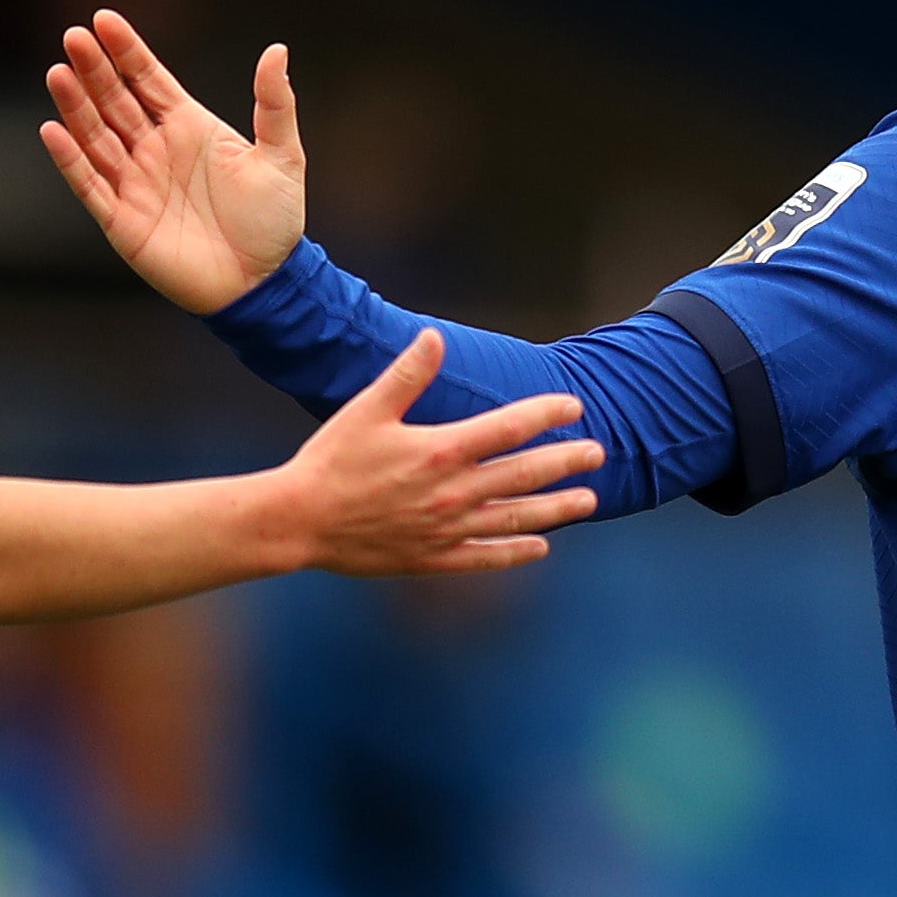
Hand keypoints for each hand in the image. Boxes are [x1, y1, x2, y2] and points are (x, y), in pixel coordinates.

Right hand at [40, 9, 305, 312]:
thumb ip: (275, 104)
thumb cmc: (275, 222)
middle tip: (73, 37)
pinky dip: (71, 160)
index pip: (148, 79)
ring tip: (58, 73)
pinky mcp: (122, 221)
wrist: (264, 283)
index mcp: (188, 126)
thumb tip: (277, 49)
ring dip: (76, 107)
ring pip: (96, 137)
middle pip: (115, 101)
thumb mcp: (283, 156)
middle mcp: (155, 149)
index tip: (103, 20)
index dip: (126, 51)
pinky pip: (90, 185)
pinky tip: (53, 130)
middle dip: (94, 70)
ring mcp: (135, 183)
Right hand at [273, 330, 600, 576]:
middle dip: (565, 462)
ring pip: (514, 519)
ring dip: (556, 510)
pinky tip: (540, 547)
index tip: (574, 406)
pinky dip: (515, 553)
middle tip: (597, 454)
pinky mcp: (433, 558)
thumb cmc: (331, 460)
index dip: (546, 414)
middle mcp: (452, 492)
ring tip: (588, 501)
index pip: (508, 428)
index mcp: (440, 450)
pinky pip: (485, 558)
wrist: (299, 521)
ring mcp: (446, 530)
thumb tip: (436, 337)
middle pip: (524, 474)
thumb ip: (407, 374)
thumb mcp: (367, 409)